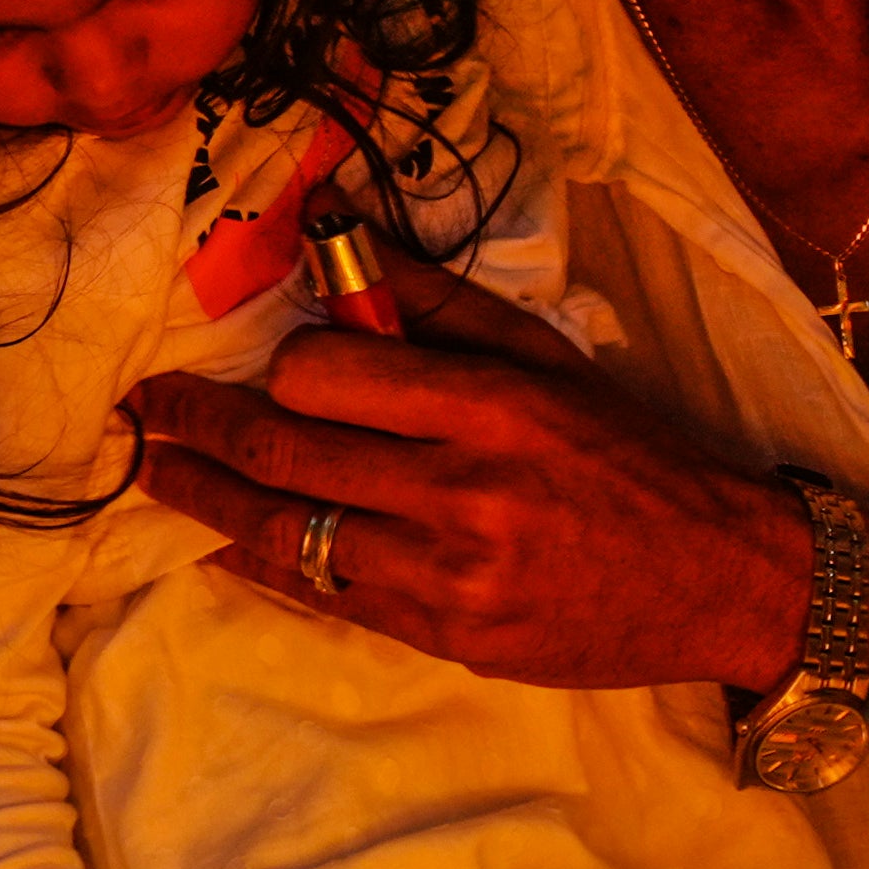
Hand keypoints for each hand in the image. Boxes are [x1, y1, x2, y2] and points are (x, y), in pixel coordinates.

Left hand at [125, 256, 814, 695]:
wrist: (721, 575)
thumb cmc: (628, 454)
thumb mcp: (545, 358)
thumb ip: (434, 300)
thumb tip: (330, 232)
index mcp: (490, 404)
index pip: (326, 375)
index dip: (280, 370)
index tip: (257, 365)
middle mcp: (464, 489)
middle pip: (285, 455)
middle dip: (197, 428)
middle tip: (147, 410)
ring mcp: (451, 573)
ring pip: (285, 534)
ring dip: (203, 502)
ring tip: (155, 472)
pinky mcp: (447, 637)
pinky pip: (323, 596)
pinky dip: (260, 566)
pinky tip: (217, 545)